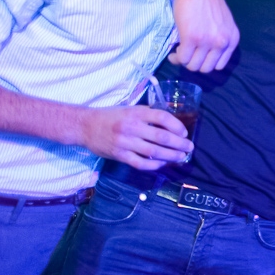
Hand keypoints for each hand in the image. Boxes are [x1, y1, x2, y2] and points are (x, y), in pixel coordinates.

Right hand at [78, 105, 192, 170]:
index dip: (177, 126)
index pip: (163, 118)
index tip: (184, 133)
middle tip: (189, 148)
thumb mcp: (130, 109)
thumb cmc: (112, 116)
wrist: (85, 126)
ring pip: (153, 151)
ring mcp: (125, 142)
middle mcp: (132, 127)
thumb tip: (171, 122)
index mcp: (136, 113)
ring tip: (181, 157)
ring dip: (171, 156)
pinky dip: (154, 164)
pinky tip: (163, 164)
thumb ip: (148, 114)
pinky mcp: (119, 155)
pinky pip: (141, 163)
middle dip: (179, 144)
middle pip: (162, 137)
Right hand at [168, 0, 238, 71]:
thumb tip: (205, 55)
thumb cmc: (209, 2)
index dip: (206, 63)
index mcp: (232, 40)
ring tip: (179, 54)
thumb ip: (219, 39)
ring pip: (193, 66)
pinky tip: (174, 53)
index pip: (219, 65)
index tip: (198, 58)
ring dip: (184, 62)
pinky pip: (183, 58)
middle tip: (187, 56)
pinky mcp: (191, 38)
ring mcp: (207, 41)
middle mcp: (222, 43)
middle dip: (194, 65)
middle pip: (206, 69)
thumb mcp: (223, 24)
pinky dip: (176, 57)